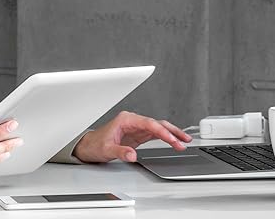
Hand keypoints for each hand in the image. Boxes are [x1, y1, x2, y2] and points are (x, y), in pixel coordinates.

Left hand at [73, 111, 191, 162]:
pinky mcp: (138, 134)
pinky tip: (175, 141)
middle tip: (183, 141)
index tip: (171, 139)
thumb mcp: (107, 150)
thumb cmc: (95, 145)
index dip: (162, 131)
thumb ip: (120, 152)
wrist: (89, 147)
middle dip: (172, 132)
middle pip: (157, 123)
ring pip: (158, 128)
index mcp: (126, 120)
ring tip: (185, 141)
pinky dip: (166, 137)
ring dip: (172, 134)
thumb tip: (133, 155)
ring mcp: (136, 127)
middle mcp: (133, 121)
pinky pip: (155, 134)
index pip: (149, 124)